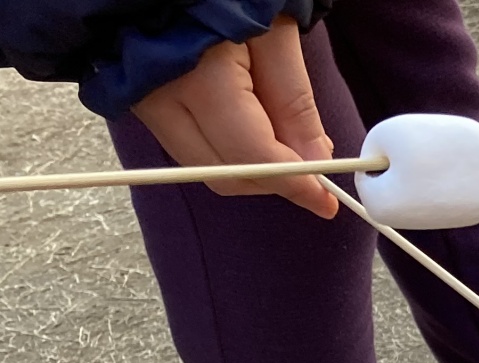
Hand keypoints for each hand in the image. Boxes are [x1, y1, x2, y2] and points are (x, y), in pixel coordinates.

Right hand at [130, 18, 336, 217]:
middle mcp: (161, 99)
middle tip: (312, 171)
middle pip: (228, 175)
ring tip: (282, 142)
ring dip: (250, 169)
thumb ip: (293, 104)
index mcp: (199, 79)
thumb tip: (314, 163)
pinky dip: (226, 150)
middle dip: (275, 181)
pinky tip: (251, 128)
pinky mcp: (140, 103)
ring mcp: (145, 103)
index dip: (297, 185)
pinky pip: (189, 146)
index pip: (254, 158)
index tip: (327, 200)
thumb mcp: (273, 33)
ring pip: (206, 168)